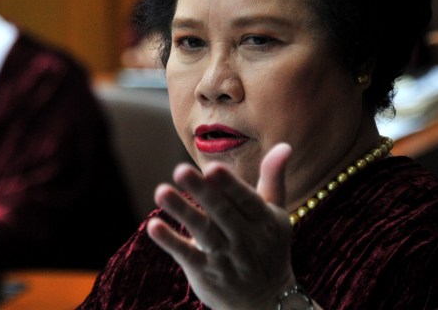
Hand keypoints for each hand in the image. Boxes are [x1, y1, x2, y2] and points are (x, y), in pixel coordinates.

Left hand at [146, 143, 300, 309]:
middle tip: (179, 169)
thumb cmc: (268, 248)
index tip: (213, 168)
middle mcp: (244, 238)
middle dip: (202, 191)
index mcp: (262, 220)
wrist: (268, 303)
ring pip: (202, 232)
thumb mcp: (276, 214)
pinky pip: (187, 255)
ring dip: (181, 211)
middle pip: (221, 213)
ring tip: (161, 192)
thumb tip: (284, 145)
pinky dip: (170, 241)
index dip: (230, 185)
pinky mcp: (206, 272)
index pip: (246, 200)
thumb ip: (273, 179)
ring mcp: (224, 256)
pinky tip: (153, 226)